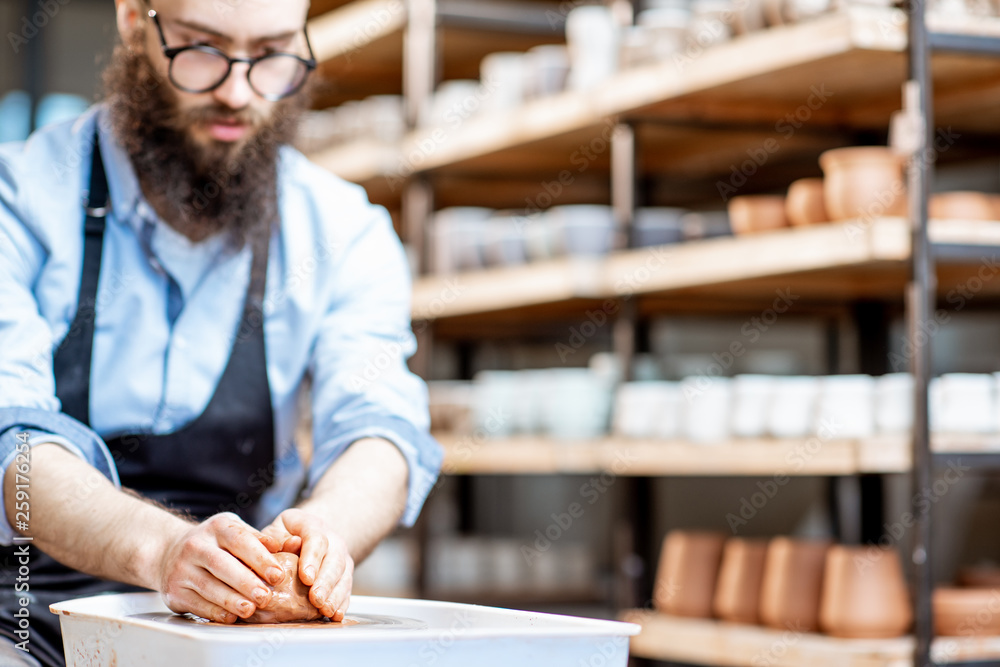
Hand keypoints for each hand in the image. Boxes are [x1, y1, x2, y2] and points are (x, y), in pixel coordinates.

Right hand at [157, 512, 283, 623]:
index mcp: (217, 527)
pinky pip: (197, 603)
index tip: (278, 575)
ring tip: (250, 609)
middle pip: (222, 564)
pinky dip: (215, 611)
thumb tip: (295, 544)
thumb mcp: (238, 533)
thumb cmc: (218, 544)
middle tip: (266, 596)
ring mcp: (181, 568)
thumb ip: (265, 541)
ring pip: (208, 586)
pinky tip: (231, 617)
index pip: (240, 541)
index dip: (260, 558)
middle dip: (246, 582)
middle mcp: (196, 545)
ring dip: (231, 600)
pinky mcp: (174, 591)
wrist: (171, 552)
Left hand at [262, 508, 353, 620]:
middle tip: (316, 599)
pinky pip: (347, 589)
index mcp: (312, 525)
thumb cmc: (285, 533)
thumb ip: (277, 539)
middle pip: (334, 560)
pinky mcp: (345, 575)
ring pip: (344, 576)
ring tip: (325, 610)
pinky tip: (336, 614)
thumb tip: (285, 546)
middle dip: (326, 582)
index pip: (317, 539)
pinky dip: (342, 603)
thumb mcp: (276, 529)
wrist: (307, 534)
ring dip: (335, 595)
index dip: (313, 559)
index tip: (306, 577)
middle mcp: (333, 541)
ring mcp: (342, 558)